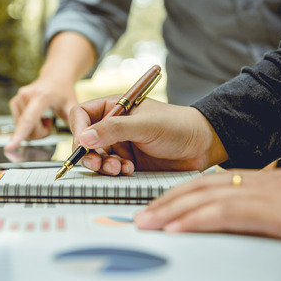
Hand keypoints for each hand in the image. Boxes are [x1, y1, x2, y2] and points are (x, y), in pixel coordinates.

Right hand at [6, 77, 76, 148]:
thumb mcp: (73, 106)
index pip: (29, 119)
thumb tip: (79, 140)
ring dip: (36, 130)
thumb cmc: (64, 92)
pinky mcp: (14, 103)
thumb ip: (76, 124)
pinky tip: (38, 116)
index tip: (10, 146)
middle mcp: (25, 96)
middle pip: (28, 131)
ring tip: (45, 118)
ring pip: (23, 130)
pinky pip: (19, 126)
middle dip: (41, 133)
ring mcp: (18, 99)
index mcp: (41, 96)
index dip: (20, 134)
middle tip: (50, 123)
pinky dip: (30, 126)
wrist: (55, 77)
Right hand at [69, 96, 227, 174]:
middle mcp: (114, 126)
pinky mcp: (127, 162)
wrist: (202, 146)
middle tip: (98, 162)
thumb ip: (114, 129)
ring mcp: (120, 145)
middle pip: (85, 140)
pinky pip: (110, 169)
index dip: (78, 128)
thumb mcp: (144, 124)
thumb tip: (84, 137)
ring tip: (117, 168)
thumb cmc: (177, 125)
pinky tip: (128, 170)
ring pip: (96, 157)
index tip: (83, 143)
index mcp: (115, 108)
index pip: (82, 115)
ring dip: (102, 164)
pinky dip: (114, 172)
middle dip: (89, 152)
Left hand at [134, 168, 280, 242]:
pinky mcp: (270, 209)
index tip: (156, 207)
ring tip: (147, 223)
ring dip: (171, 211)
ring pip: (204, 198)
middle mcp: (251, 182)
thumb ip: (250, 209)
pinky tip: (176, 229)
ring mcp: (260, 193)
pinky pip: (224, 213)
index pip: (204, 183)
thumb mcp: (278, 205)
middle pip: (197, 188)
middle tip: (140, 216)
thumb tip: (224, 220)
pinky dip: (196, 220)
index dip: (176, 194)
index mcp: (251, 181)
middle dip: (165, 202)